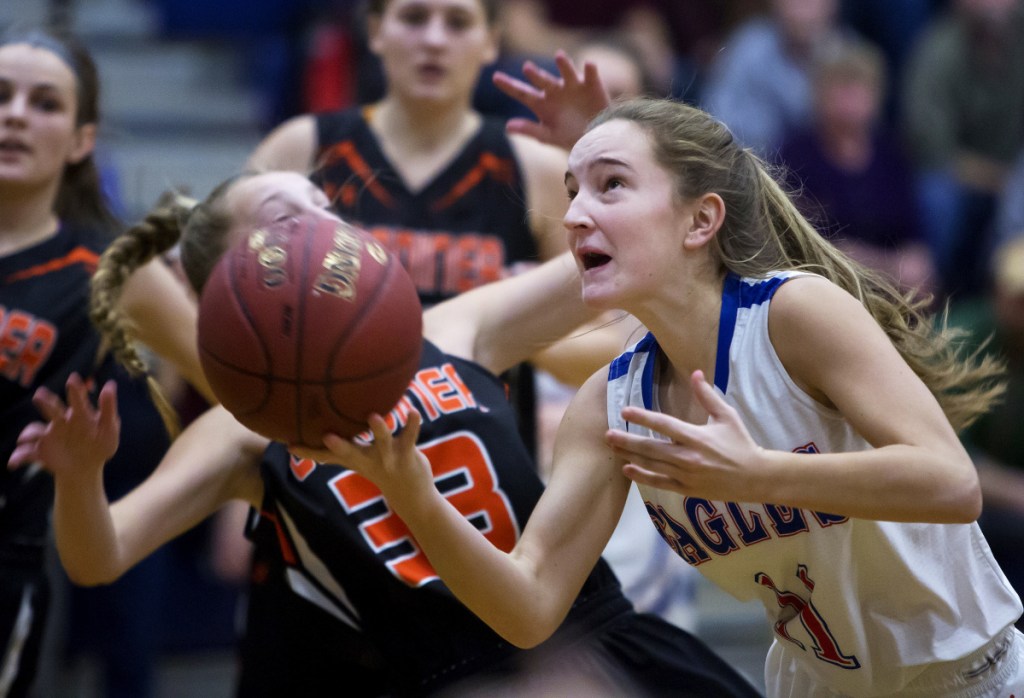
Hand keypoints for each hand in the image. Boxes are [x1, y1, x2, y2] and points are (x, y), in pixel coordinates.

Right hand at [8, 374, 119, 476]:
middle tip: (40, 395)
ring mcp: (48, 436)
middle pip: (52, 410)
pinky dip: (18, 457)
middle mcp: (60, 423)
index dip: (76, 390)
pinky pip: (26, 453)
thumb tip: (110, 384)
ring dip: (29, 433)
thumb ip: (109, 408)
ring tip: (24, 439)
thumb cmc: (100, 445)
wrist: (86, 468)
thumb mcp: (109, 429)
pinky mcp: (40, 452)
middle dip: (46, 403)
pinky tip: (14, 463)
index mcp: (79, 415)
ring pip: (35, 431)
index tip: (73, 379)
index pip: (77, 400)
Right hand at [288, 412, 434, 512]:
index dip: (309, 451)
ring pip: (382, 441)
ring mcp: (388, 457)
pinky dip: (412, 424)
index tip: (290, 446)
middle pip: (351, 452)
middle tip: (327, 436)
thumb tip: (319, 436)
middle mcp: (368, 459)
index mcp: (354, 459)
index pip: (328, 457)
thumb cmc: (381, 470)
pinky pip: (410, 436)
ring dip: (378, 429)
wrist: (412, 498)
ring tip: (373, 416)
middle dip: (339, 445)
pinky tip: (413, 411)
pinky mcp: (407, 453)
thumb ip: (341, 450)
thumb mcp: (359, 462)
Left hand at [493, 50, 610, 150]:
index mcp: (541, 102)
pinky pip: (590, 74)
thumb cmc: (568, 137)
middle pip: (542, 80)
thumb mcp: (547, 136)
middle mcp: (554, 90)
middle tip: (527, 68)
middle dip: (535, 74)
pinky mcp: (591, 84)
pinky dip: (590, 69)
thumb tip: (507, 127)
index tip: (495, 77)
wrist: (595, 138)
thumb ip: (529, 130)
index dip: (509, 85)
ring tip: (559, 56)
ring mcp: (572, 85)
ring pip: (566, 71)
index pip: (521, 92)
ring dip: (563, 64)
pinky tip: (589, 65)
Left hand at [604, 370, 768, 501]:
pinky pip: (660, 482)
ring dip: (630, 455)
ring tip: (613, 447)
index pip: (665, 425)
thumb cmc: (741, 443)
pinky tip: (628, 469)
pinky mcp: (687, 489)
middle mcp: (689, 457)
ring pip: (652, 465)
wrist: (755, 477)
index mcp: (697, 437)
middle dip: (627, 440)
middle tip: (608, 434)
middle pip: (651, 448)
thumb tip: (695, 373)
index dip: (643, 417)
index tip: (625, 411)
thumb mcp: (726, 416)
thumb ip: (707, 395)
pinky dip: (642, 476)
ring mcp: (686, 475)